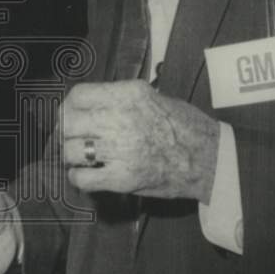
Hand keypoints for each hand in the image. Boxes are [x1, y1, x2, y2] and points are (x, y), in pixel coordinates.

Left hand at [62, 80, 219, 201]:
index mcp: (128, 94)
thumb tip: (87, 106)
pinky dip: (78, 178)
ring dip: (70, 156)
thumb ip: (120, 99)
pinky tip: (85, 176)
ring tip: (78, 159)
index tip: (69, 115)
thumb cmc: (183, 126)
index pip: (79, 95)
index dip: (68, 107)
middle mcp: (121, 118)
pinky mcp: (124, 178)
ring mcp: (121, 149)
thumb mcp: (152, 97)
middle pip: (69, 122)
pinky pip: (83, 177)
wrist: (209, 158)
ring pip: (71, 150)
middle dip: (65, 132)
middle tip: (69, 139)